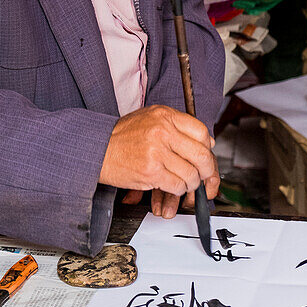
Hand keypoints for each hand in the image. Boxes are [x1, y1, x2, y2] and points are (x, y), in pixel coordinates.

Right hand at [100, 105, 216, 216]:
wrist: (98, 149)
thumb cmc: (122, 136)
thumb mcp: (150, 118)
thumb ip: (177, 125)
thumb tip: (206, 141)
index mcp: (165, 116)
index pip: (201, 132)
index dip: (208, 147)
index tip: (205, 155)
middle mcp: (163, 132)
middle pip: (201, 155)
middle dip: (206, 169)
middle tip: (203, 174)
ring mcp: (157, 153)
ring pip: (191, 174)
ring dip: (191, 183)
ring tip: (185, 182)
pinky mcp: (151, 173)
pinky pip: (177, 186)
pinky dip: (178, 190)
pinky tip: (172, 186)